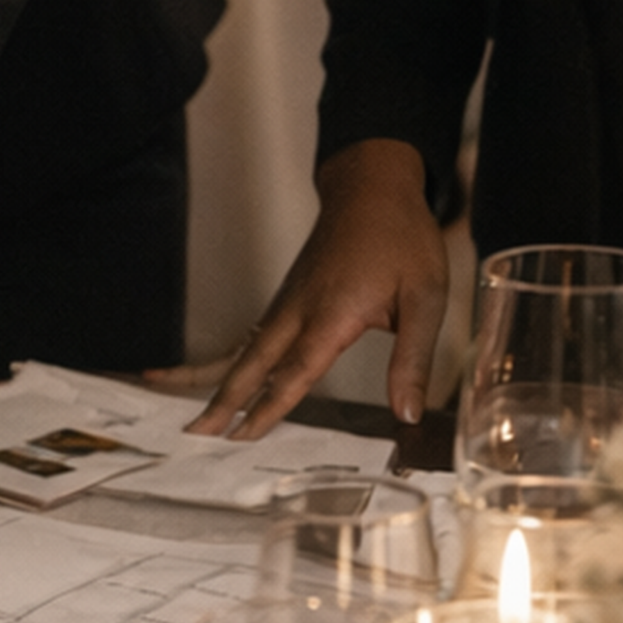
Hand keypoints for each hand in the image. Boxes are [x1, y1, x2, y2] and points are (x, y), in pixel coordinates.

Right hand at [174, 139, 448, 438]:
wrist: (372, 187)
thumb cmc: (401, 237)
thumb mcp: (426, 296)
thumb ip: (412, 358)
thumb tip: (407, 412)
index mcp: (332, 312)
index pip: (294, 371)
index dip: (268, 406)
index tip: (243, 436)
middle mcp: (299, 309)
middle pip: (252, 363)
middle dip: (224, 401)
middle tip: (197, 432)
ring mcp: (288, 301)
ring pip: (245, 350)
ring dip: (218, 384)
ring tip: (197, 415)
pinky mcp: (289, 297)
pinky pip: (253, 335)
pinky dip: (230, 360)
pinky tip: (219, 377)